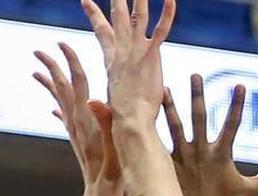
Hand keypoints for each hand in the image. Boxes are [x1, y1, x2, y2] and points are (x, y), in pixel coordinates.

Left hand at [34, 43, 120, 184]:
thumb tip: (95, 100)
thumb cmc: (112, 173)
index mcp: (87, 119)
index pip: (78, 83)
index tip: (62, 45)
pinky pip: (64, 120)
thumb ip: (106, 123)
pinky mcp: (77, 141)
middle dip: (51, 68)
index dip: (71, 62)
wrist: (101, 195)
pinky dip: (58, 109)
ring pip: (60, 102)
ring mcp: (75, 132)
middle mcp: (77, 123)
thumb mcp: (114, 146)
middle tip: (39, 51)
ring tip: (37, 73)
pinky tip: (54, 108)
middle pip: (62, 88)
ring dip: (50, 85)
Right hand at [81, 0, 174, 122]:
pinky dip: (166, 14)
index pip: (102, 32)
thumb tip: (90, 104)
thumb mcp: (111, 103)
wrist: (130, 121)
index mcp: (113, 61)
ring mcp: (136, 52)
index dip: (95, 15)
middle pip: (118, 17)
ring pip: (138, 17)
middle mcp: (122, 52)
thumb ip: (104, 101)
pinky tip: (171, 0)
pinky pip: (160, 30)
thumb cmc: (123, 118)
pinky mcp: (151, 56)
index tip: (86, 0)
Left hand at [162, 74, 257, 195]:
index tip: (240, 85)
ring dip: (171, 106)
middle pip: (199, 117)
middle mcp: (201, 151)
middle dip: (198, 95)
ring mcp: (184, 156)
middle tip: (196, 75)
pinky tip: (149, 115)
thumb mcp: (251, 190)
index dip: (237, 104)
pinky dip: (154, 129)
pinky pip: (160, 142)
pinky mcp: (170, 164)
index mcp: (222, 154)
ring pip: (176, 126)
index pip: (232, 124)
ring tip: (164, 87)